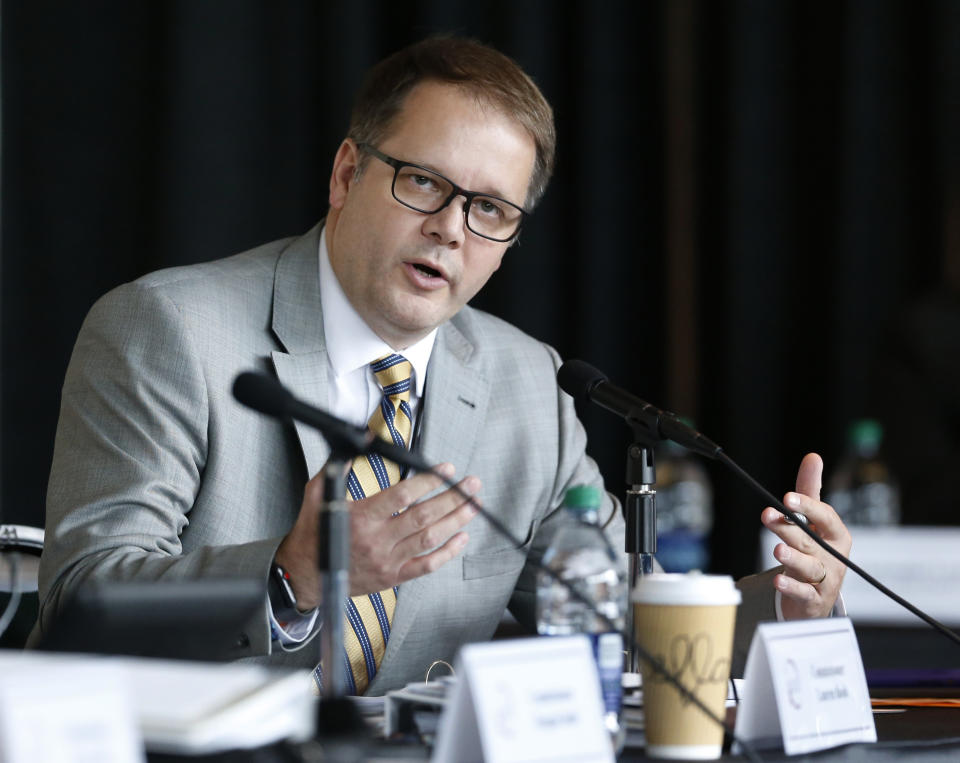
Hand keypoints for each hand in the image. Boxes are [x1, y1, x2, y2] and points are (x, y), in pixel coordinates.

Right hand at [275, 462, 478, 607]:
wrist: (305, 575)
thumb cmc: (313, 533)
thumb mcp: (317, 494)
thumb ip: (338, 468)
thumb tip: (359, 442)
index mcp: (361, 518)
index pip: (402, 496)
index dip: (428, 481)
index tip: (446, 470)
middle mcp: (377, 540)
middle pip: (424, 516)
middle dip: (452, 498)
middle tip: (471, 485)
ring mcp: (387, 561)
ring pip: (429, 539)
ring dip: (455, 521)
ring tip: (473, 506)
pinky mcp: (393, 577)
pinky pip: (425, 566)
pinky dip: (447, 553)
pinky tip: (461, 538)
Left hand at [761, 453, 851, 619]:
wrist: (820, 595)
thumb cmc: (816, 550)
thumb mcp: (814, 521)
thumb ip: (810, 491)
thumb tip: (813, 457)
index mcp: (836, 534)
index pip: (824, 517)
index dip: (807, 506)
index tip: (786, 498)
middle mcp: (833, 556)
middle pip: (809, 539)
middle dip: (788, 528)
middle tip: (768, 516)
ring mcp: (825, 579)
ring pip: (808, 567)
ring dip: (793, 558)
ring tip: (777, 549)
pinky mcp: (813, 599)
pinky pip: (804, 593)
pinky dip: (792, 587)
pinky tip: (777, 580)